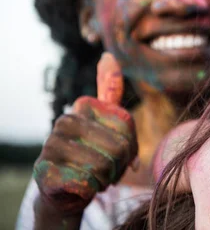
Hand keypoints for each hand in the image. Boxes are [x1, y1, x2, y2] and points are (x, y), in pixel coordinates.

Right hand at [33, 52, 137, 214]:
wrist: (66, 189)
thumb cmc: (94, 154)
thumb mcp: (107, 121)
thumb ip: (110, 90)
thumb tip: (109, 55)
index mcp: (83, 106)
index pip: (127, 124)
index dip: (131, 145)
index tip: (120, 151)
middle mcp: (65, 120)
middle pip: (118, 146)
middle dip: (120, 165)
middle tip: (109, 169)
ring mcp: (51, 144)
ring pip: (103, 165)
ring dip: (105, 178)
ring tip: (95, 176)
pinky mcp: (44, 169)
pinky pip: (85, 181)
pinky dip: (90, 189)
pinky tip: (80, 186)